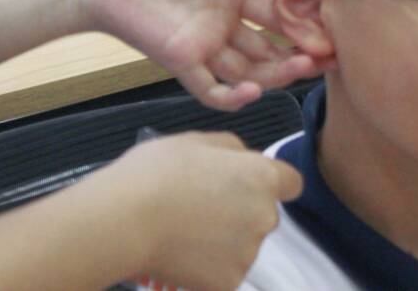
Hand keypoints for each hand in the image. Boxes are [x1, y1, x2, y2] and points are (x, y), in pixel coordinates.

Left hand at [74, 0, 322, 110]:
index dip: (302, 22)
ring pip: (249, 72)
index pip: (275, 13)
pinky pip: (212, 88)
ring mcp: (202, 45)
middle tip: (330, 58)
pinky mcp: (180, 61)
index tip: (331, 29)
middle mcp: (221, 22)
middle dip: (300, 54)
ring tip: (305, 68)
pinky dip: (233, 96)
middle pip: (269, 48)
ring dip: (278, 75)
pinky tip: (255, 89)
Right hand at [104, 131, 301, 290]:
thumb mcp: (196, 141)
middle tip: (201, 208)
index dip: (270, 182)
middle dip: (241, 212)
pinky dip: (208, 267)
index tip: (244, 185)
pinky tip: (182, 253)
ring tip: (185, 231)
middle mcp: (264, 216)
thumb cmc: (158, 171)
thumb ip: (231, 149)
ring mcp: (248, 253)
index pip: (291, 183)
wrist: (126, 219)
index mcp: (261, 177)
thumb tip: (242, 161)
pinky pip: (224, 273)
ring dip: (224, 241)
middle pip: (264, 214)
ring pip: (243, 245)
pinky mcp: (228, 283)